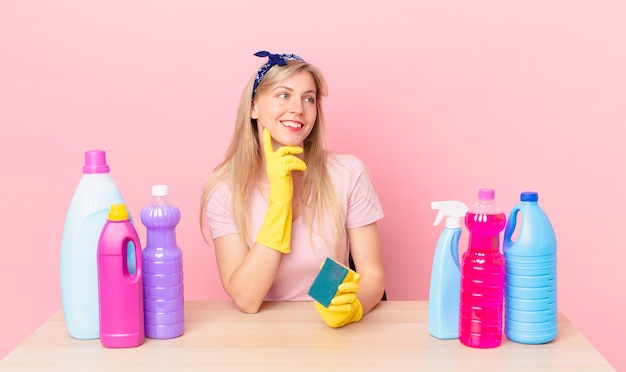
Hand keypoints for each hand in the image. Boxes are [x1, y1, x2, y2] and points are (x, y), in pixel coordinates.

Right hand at [255, 128, 306, 252]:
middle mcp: (270, 164)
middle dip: (292, 148)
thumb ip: (284, 165)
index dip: (266, 138)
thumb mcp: (283, 175)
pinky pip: (292, 163)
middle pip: (282, 149)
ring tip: (303, 166)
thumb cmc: (283, 190)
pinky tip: (303, 170)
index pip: (268, 148)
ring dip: (299, 160)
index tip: (265, 128)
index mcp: (270, 164)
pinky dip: (300, 165)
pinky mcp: (280, 172)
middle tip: (300, 149)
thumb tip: (290, 157)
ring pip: (289, 156)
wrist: (280, 202)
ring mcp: (274, 168)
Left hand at [314, 273, 363, 327]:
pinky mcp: (348, 308)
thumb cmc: (332, 292)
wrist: (331, 306)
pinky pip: (346, 308)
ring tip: (332, 301)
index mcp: (349, 283)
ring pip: (351, 298)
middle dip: (348, 287)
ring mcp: (351, 300)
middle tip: (339, 287)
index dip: (357, 278)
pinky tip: (331, 307)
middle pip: (355, 288)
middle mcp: (352, 291)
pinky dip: (338, 308)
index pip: (355, 279)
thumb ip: (327, 275)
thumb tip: (322, 264)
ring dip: (341, 299)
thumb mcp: (329, 284)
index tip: (356, 275)